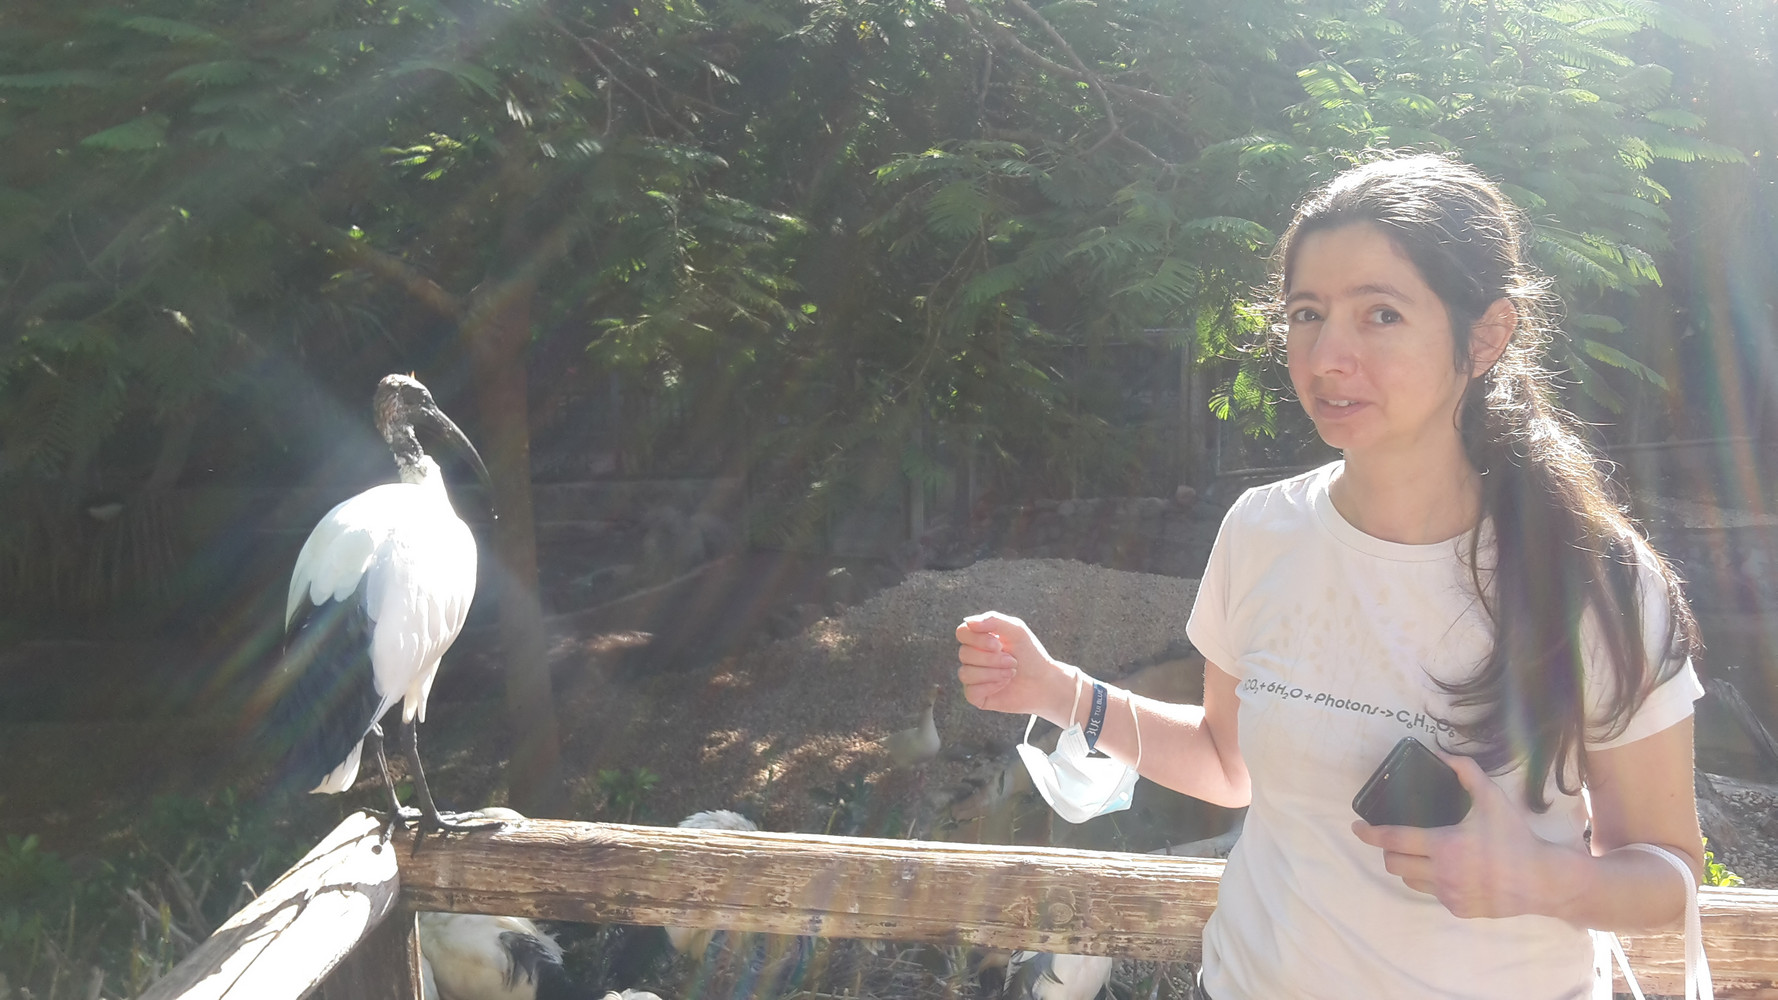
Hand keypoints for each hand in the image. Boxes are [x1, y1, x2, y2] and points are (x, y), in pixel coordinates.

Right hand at [955, 611, 1072, 720]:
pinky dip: (990, 687)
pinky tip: (1003, 685)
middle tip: (1012, 661)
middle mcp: (972, 657)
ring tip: (1011, 673)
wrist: (1043, 682)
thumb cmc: (1030, 654)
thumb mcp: (1016, 630)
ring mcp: (972, 677)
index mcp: (978, 639)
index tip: (998, 644)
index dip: (978, 639)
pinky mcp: (976, 696)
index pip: (962, 633)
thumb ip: (993, 620)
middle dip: (992, 659)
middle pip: (964, 654)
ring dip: (993, 673)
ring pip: (965, 673)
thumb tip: (968, 621)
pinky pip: (970, 691)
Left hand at [1351, 752, 1569, 919]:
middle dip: (1388, 851)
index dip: (1369, 833)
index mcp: (1444, 846)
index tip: (1356, 828)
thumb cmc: (1515, 839)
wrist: (1543, 881)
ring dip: (1407, 867)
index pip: (1393, 839)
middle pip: (1393, 864)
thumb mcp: (1493, 800)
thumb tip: (1445, 754)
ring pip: (1409, 881)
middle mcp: (1441, 873)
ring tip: (1420, 854)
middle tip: (1396, 840)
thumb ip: (1467, 773)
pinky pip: (1432, 894)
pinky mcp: (1458, 909)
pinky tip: (1446, 871)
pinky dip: (1431, 881)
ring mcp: (1448, 894)